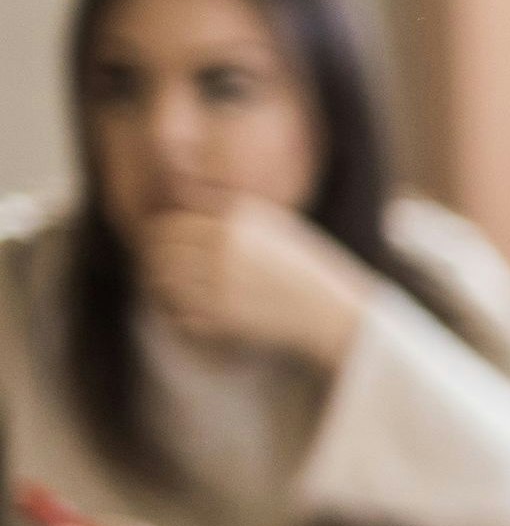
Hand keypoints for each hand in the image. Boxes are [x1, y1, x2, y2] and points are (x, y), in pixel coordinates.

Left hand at [132, 196, 376, 369]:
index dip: (162, 238)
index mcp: (235, 221)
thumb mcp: (274, 227)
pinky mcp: (223, 317)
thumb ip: (230, 213)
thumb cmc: (306, 270)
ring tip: (181, 296)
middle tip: (166, 275)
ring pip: (164, 282)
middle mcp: (225, 247)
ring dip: (166, 290)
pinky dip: (182, 318)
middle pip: (162, 250)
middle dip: (159, 263)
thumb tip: (184, 206)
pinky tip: (200, 319)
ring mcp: (221, 282)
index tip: (166, 251)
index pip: (172, 223)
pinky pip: (180, 315)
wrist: (335, 312)